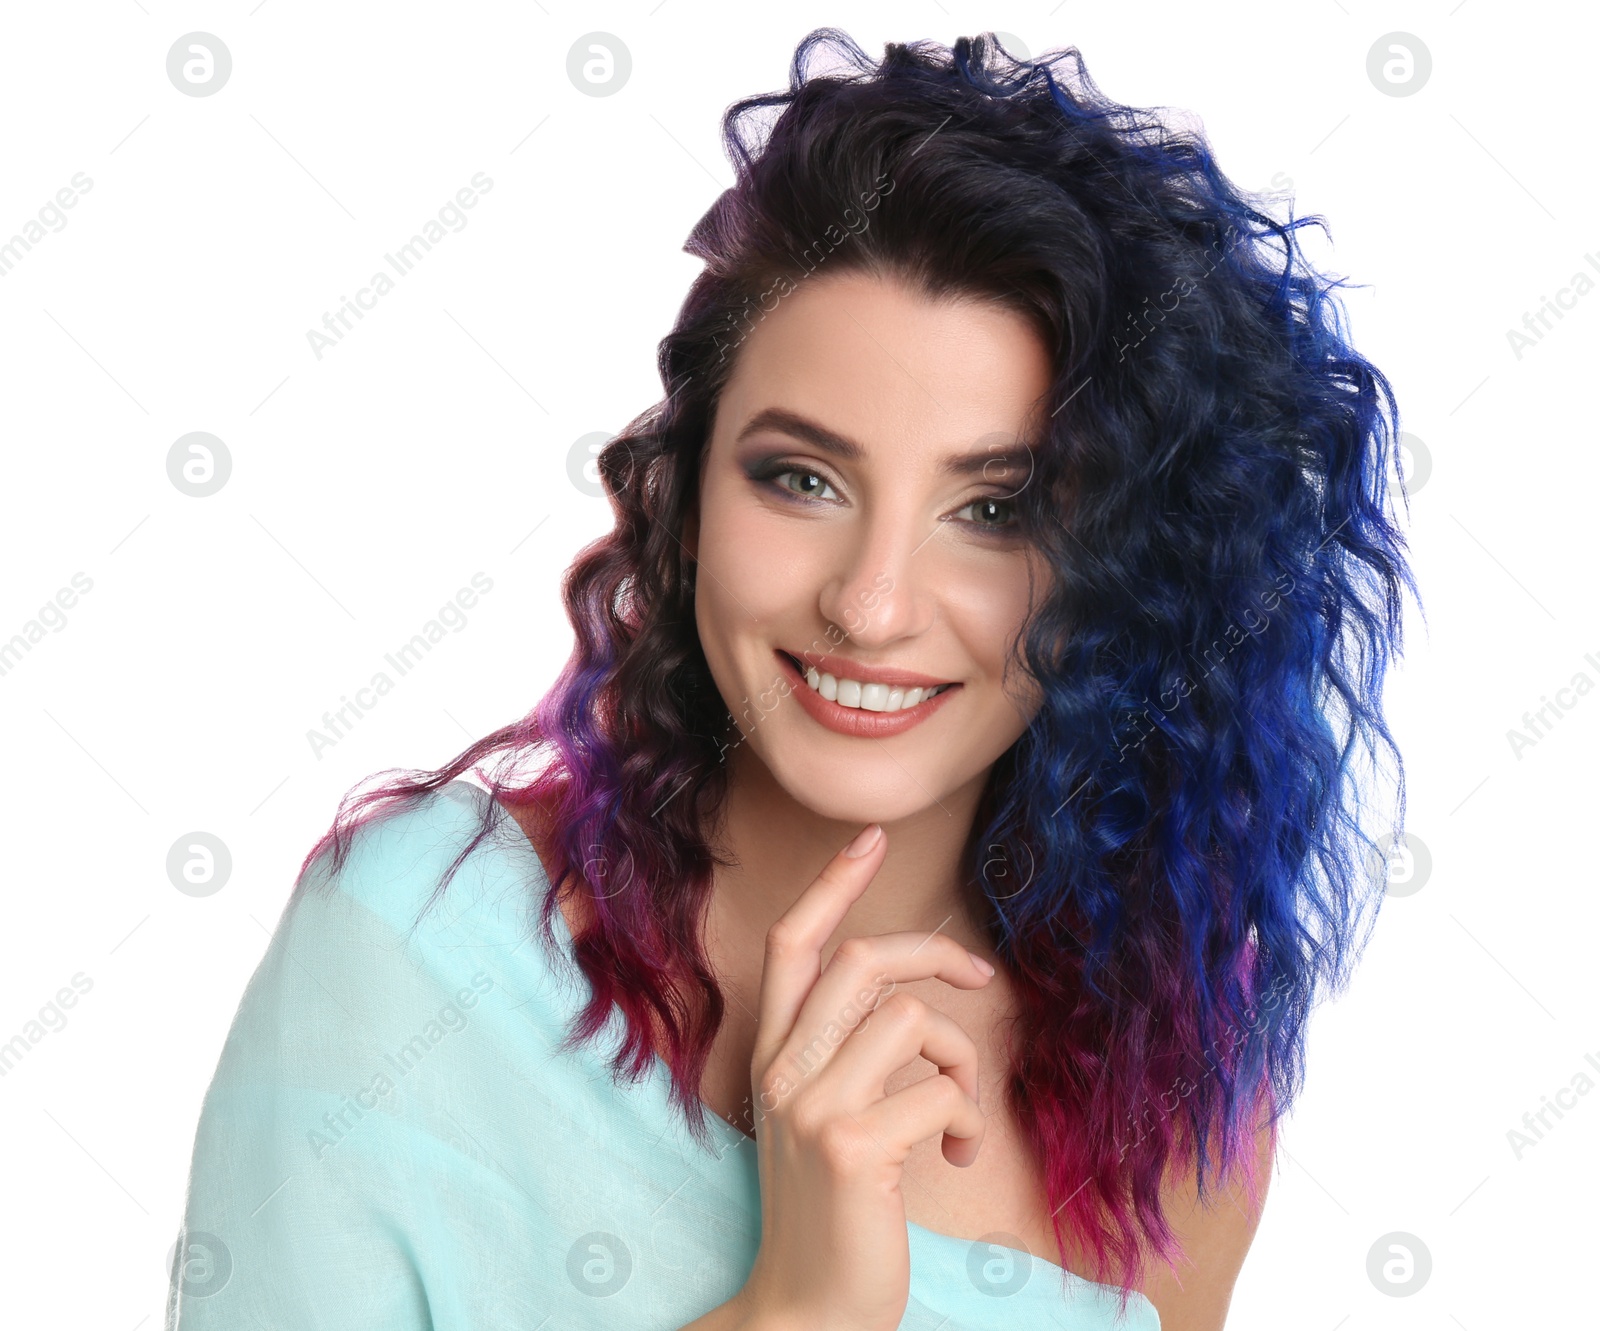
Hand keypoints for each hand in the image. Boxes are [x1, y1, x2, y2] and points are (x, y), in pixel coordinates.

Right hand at [727, 822, 995, 1330]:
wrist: (807, 1310)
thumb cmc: (831, 1213)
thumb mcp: (821, 1119)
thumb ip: (844, 1056)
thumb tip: (915, 1003)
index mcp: (771, 1058)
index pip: (791, 946)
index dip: (833, 887)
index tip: (872, 840)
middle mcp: (782, 1072)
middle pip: (863, 961)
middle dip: (934, 955)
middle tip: (976, 977)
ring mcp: (812, 1108)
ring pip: (913, 1022)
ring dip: (962, 1062)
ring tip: (958, 1118)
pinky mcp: (854, 1148)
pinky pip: (943, 1091)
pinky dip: (968, 1119)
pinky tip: (957, 1155)